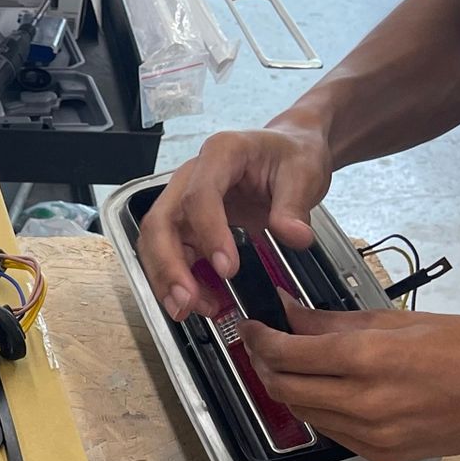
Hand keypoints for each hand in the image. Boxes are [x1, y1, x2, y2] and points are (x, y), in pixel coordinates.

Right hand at [138, 125, 332, 319]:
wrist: (288, 151)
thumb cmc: (292, 155)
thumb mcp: (304, 173)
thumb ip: (295, 205)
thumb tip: (294, 237)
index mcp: (221, 153)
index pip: (199, 195)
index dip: (208, 234)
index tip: (228, 270)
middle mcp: (191, 177)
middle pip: (160, 222)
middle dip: (169, 265)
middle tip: (188, 301)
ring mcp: (183, 201)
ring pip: (155, 242)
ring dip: (166, 279)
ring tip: (189, 309)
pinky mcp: (186, 224)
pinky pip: (172, 254)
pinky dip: (179, 281)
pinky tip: (201, 302)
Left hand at [239, 301, 459, 460]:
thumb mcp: (401, 321)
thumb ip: (336, 321)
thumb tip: (290, 312)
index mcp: (371, 359)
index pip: (289, 353)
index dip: (260, 339)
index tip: (250, 326)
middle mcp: (366, 403)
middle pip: (286, 388)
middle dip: (266, 365)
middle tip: (262, 344)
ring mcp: (374, 437)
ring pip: (305, 413)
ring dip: (290, 389)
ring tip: (292, 365)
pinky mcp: (383, 457)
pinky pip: (333, 432)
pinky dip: (320, 410)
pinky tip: (327, 390)